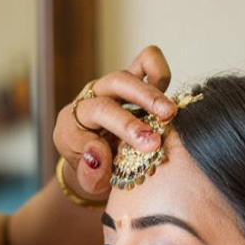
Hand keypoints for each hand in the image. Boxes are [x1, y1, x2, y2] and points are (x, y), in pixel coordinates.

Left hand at [54, 45, 174, 200]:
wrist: (94, 164)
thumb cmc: (93, 173)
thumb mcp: (87, 182)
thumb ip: (90, 174)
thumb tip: (98, 154)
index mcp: (73, 120)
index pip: (98, 111)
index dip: (125, 126)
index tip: (148, 145)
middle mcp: (91, 97)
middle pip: (115, 84)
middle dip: (142, 99)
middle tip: (165, 120)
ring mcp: (111, 88)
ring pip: (130, 74)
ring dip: (153, 92)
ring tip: (171, 113)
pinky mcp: (132, 82)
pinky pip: (145, 62)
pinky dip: (159, 72)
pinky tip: (169, 97)